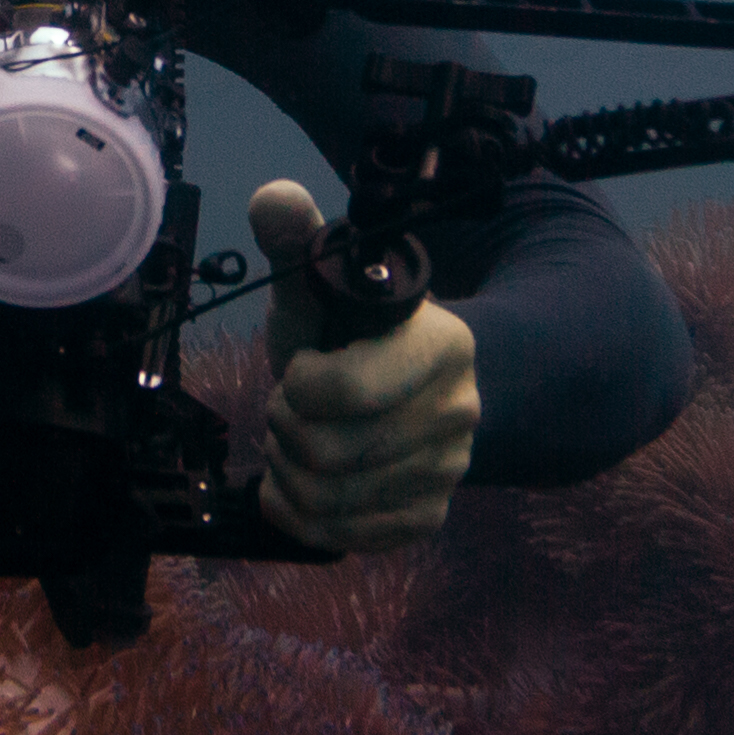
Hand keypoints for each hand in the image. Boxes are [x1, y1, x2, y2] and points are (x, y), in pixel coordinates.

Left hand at [247, 180, 480, 552]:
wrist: (410, 387)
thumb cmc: (353, 332)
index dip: (298, 384)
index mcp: (443, 344)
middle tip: (293, 405)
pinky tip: (303, 480)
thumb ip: (296, 241)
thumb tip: (274, 197)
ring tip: (299, 437)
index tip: (302, 365)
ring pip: (325, 499)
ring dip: (288, 469)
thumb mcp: (323, 285)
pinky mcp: (427, 517)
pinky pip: (339, 537)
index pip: (340, 391)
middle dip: (285, 427)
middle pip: (325, 452)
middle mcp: (459, 412)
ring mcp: (448, 471)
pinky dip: (301, 513)